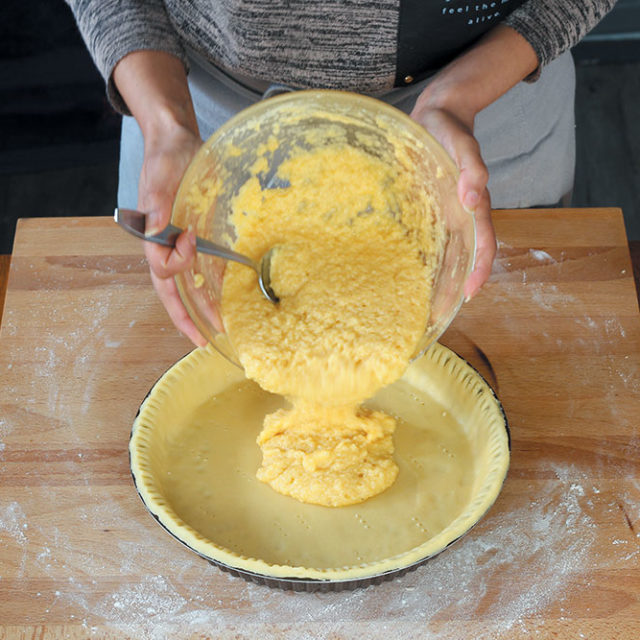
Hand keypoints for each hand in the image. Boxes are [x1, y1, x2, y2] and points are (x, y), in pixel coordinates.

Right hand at [114, 50, 210, 345]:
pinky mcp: (199, 241)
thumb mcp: (160, 174)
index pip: (161, 267)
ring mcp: (182, 247)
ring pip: (188, 286)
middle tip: (204, 340)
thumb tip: (157, 227)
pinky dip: (213, 289)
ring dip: (202, 309)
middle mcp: (166, 247)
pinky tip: (227, 302)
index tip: (193, 238)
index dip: (177, 260)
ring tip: (220, 330)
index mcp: (152, 236)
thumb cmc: (166, 158)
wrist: (179, 144)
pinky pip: (204, 271)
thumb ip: (157, 202)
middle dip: (187, 317)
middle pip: (173, 291)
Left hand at [408, 24, 538, 299]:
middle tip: (440, 313)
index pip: (482, 243)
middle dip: (456, 284)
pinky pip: (433, 238)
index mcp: (472, 201)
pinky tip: (416, 273)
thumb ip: (470, 163)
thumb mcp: (458, 139)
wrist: (438, 114)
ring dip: (443, 277)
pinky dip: (429, 258)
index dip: (479, 269)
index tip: (468, 294)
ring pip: (450, 250)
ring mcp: (447, 211)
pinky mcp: (431, 208)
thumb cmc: (448, 126)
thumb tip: (473, 195)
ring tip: (428, 304)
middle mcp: (461, 212)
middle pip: (465, 255)